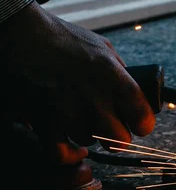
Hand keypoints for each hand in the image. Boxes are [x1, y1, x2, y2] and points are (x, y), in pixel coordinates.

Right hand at [0, 1, 154, 163]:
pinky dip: (70, 154)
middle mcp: (92, 97)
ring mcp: (66, 112)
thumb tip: (137, 92)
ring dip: (90, 135)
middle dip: (119, 135)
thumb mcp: (102, 47)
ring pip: (91, 143)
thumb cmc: (62, 38)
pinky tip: (74, 147)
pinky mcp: (42, 121)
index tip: (139, 122)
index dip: (143, 123)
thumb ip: (121, 72)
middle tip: (113, 127)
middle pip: (119, 139)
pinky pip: (62, 154)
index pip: (142, 115)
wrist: (19, 35)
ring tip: (84, 120)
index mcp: (112, 75)